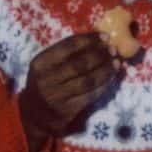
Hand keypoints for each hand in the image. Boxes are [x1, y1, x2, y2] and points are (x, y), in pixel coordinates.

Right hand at [19, 33, 119, 151]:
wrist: (35, 115)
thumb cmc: (45, 83)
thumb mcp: (46, 67)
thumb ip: (65, 54)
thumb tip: (97, 40)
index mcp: (40, 63)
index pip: (67, 47)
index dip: (88, 40)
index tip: (104, 36)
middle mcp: (46, 79)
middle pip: (79, 64)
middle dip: (100, 55)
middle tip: (113, 49)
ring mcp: (56, 96)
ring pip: (87, 80)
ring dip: (105, 70)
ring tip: (116, 63)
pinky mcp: (67, 110)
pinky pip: (90, 95)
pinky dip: (103, 85)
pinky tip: (111, 78)